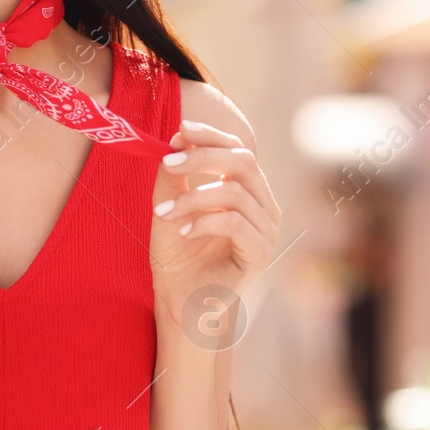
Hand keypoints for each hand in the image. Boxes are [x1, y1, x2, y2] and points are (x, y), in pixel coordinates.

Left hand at [149, 119, 282, 333]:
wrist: (179, 299)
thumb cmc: (177, 253)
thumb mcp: (169, 205)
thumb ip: (174, 175)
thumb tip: (176, 140)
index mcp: (248, 190)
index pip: (239, 149)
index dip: (211, 136)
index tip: (180, 130)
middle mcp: (264, 207)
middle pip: (244, 162)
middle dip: (202, 156)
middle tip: (167, 162)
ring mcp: (267, 231)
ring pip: (236, 193)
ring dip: (193, 197)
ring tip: (163, 212)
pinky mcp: (261, 254)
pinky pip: (236, 223)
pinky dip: (204, 221)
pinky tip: (183, 232)